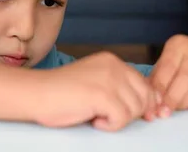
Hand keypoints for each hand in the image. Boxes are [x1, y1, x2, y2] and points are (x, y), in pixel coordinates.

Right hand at [35, 51, 157, 131]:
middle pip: (145, 96)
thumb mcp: (96, 83)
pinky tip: (94, 120)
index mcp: (112, 61)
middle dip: (135, 113)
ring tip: (98, 116)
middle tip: (113, 117)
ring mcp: (109, 79)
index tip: (142, 115)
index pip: (145, 84)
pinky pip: (121, 119)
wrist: (36, 93)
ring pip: (135, 109)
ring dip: (119, 120)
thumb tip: (151, 107)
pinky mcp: (102, 94)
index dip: (146, 103)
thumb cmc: (61, 93)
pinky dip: (109, 125)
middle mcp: (114, 66)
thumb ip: (120, 88)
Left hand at [150, 35, 187, 117]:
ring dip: (185, 104)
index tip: (154, 104)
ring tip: (176, 108)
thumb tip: (150, 101)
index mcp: (179, 45)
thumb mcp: (165, 62)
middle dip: (173, 99)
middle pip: (185, 79)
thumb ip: (156, 80)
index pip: (168, 67)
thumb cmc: (180, 61)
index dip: (160, 88)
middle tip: (164, 113)